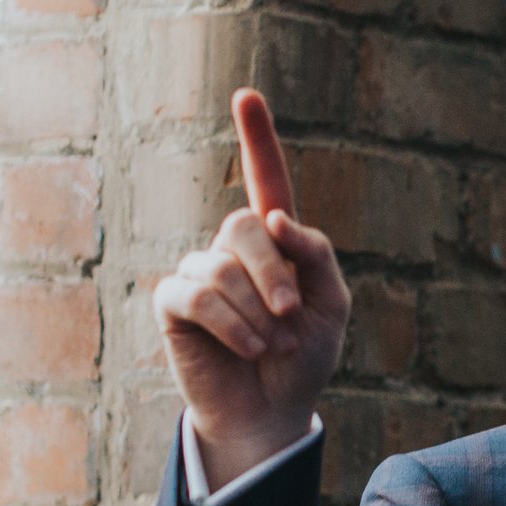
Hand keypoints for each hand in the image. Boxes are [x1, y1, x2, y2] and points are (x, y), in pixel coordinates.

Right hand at [154, 89, 350, 481]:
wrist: (274, 409)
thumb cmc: (305, 355)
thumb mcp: (332, 304)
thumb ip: (315, 255)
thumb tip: (274, 217)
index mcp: (275, 242)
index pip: (266, 180)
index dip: (256, 139)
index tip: (246, 96)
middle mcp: (232, 250)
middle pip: (242, 226)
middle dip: (273, 273)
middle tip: (291, 317)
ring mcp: (199, 273)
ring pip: (221, 268)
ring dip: (257, 314)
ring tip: (271, 345)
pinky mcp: (173, 304)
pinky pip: (197, 295)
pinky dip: (231, 325)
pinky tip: (247, 348)